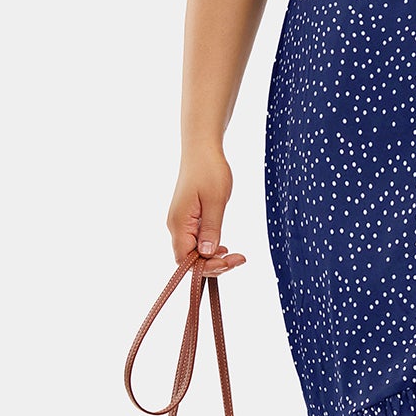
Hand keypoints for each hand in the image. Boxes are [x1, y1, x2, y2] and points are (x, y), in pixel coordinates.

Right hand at [167, 146, 246, 275]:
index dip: (207, 266)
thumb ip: (211, 229)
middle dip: (214, 264)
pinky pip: (196, 241)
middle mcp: (176, 226)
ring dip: (214, 258)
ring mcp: (182, 223)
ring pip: (194, 252)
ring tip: (236, 256)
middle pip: (189, 259)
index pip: (185, 259)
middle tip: (239, 259)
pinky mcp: (189, 219)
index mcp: (179, 223)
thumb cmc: (209, 170)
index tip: (230, 261)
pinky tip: (225, 248)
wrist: (202, 150)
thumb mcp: (215, 201)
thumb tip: (207, 254)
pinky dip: (211, 248)